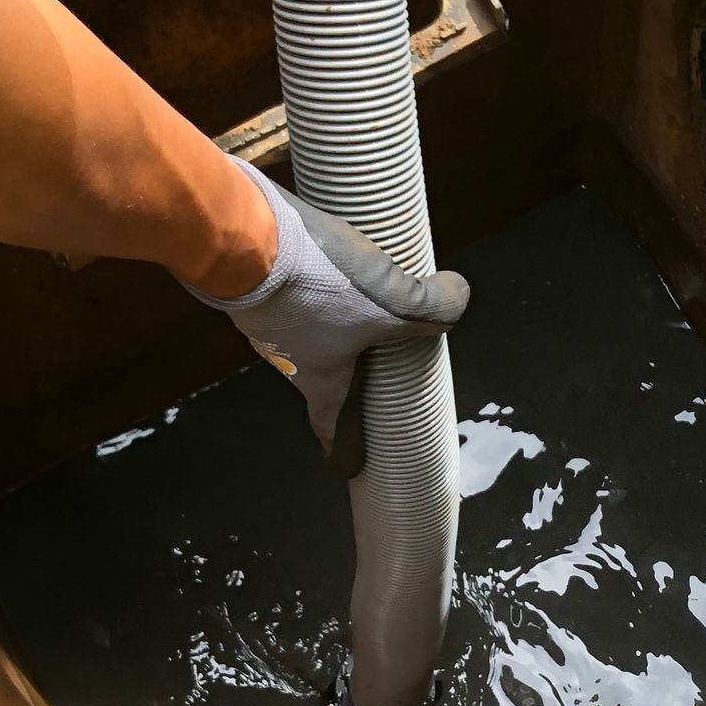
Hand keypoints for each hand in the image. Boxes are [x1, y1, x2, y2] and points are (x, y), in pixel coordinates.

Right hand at [198, 163, 468, 476]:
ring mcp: (263, 324)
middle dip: (342, 374)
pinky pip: (287, 293)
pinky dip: (306, 285)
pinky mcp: (252, 286)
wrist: (248, 237)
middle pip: (318, 376)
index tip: (347, 468)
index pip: (334, 428)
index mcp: (321, 380)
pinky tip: (323, 261)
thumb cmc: (320, 287)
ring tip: (350, 299)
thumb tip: (457, 295)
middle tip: (365, 365)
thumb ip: (436, 307)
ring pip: (301, 334)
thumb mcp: (396, 301)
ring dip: (324, 322)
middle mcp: (287, 361)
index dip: (344, 450)